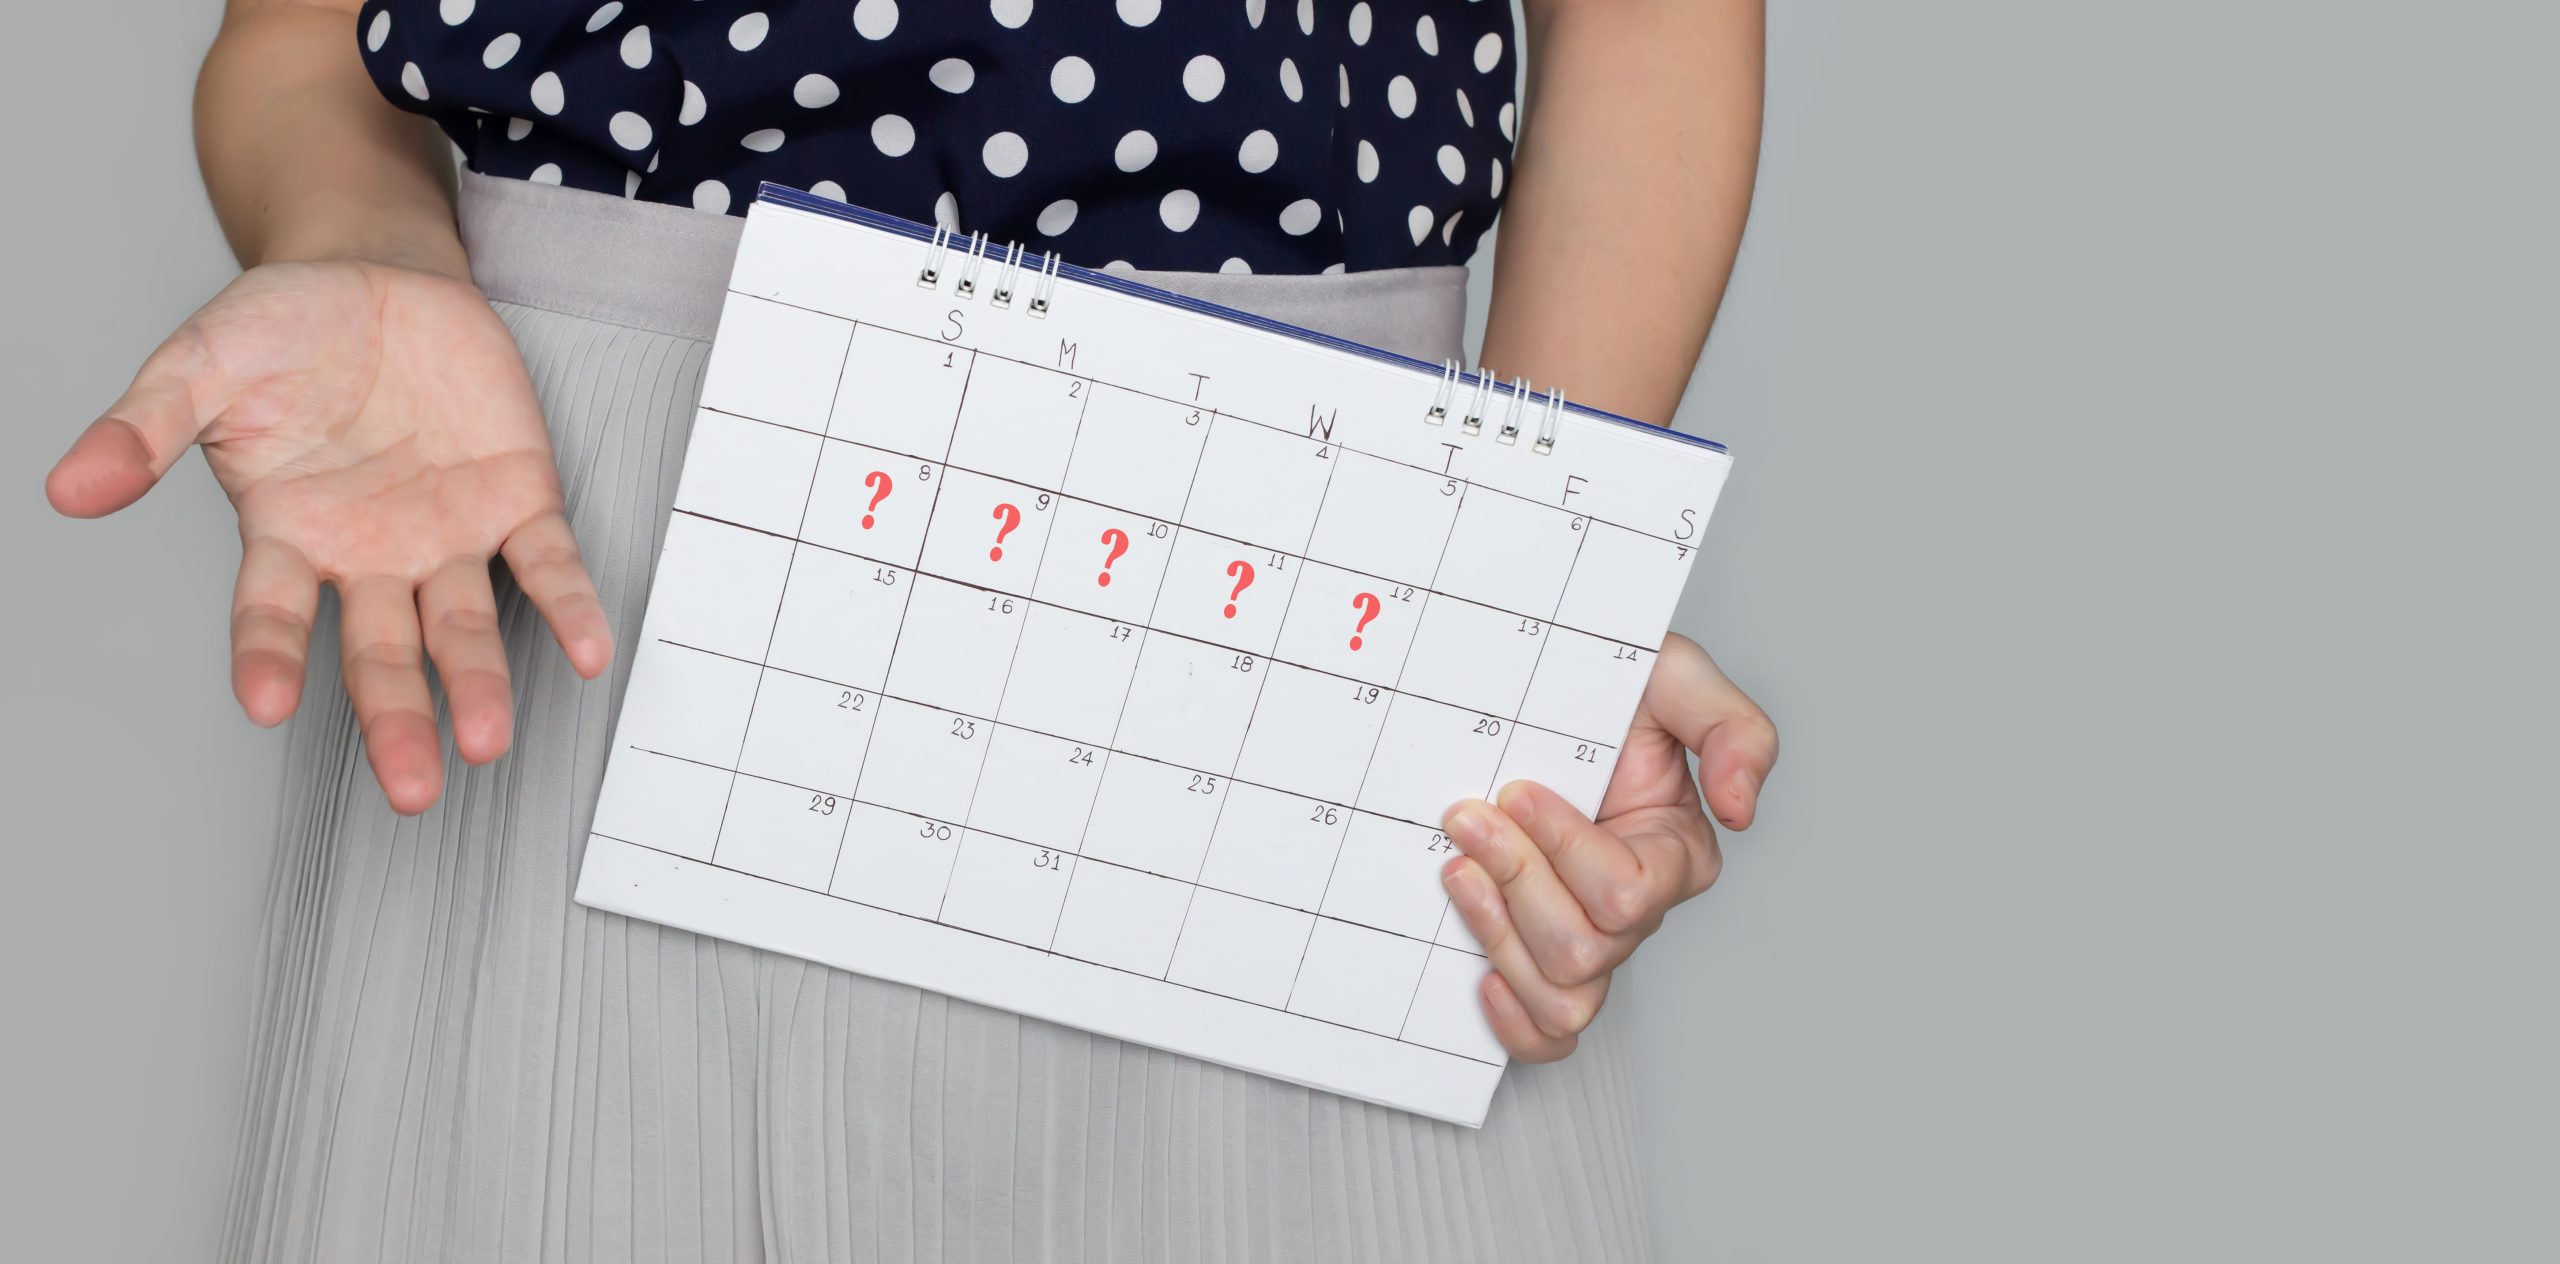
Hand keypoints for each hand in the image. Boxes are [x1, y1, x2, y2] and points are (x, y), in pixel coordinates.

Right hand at [44, 260, 610, 813]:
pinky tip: (591, 651)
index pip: (272, 612)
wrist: (375, 274)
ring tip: (487, 741)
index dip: (269, 656)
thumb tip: (68, 488)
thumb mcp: (201, 363)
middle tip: (410, 788)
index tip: (267, 705)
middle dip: (395, 717)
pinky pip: (546, 564)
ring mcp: (445, 534)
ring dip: (480, 684)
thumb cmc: (284, 330)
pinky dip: (569, 606)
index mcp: (288, 533)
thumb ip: (144, 426)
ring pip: (462, 626)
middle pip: (380, 651)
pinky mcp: (514, 498)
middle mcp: (369, 553)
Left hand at [1439, 633, 1775, 1060]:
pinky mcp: (1537, 958)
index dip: (1563, 849)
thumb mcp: (1675, 676)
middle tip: (1467, 818)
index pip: (1626, 894)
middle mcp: (1637, 908)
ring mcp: (1587, 938)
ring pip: (1563, 996)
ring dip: (1498, 934)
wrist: (1528, 697)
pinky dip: (1515, 1023)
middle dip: (1516, 880)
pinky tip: (1480, 977)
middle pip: (1584, 950)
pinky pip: (1547, 1032)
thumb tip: (1740, 809)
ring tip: (1459, 872)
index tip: (1517, 790)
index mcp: (1676, 853)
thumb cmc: (1603, 688)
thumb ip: (1734, 730)